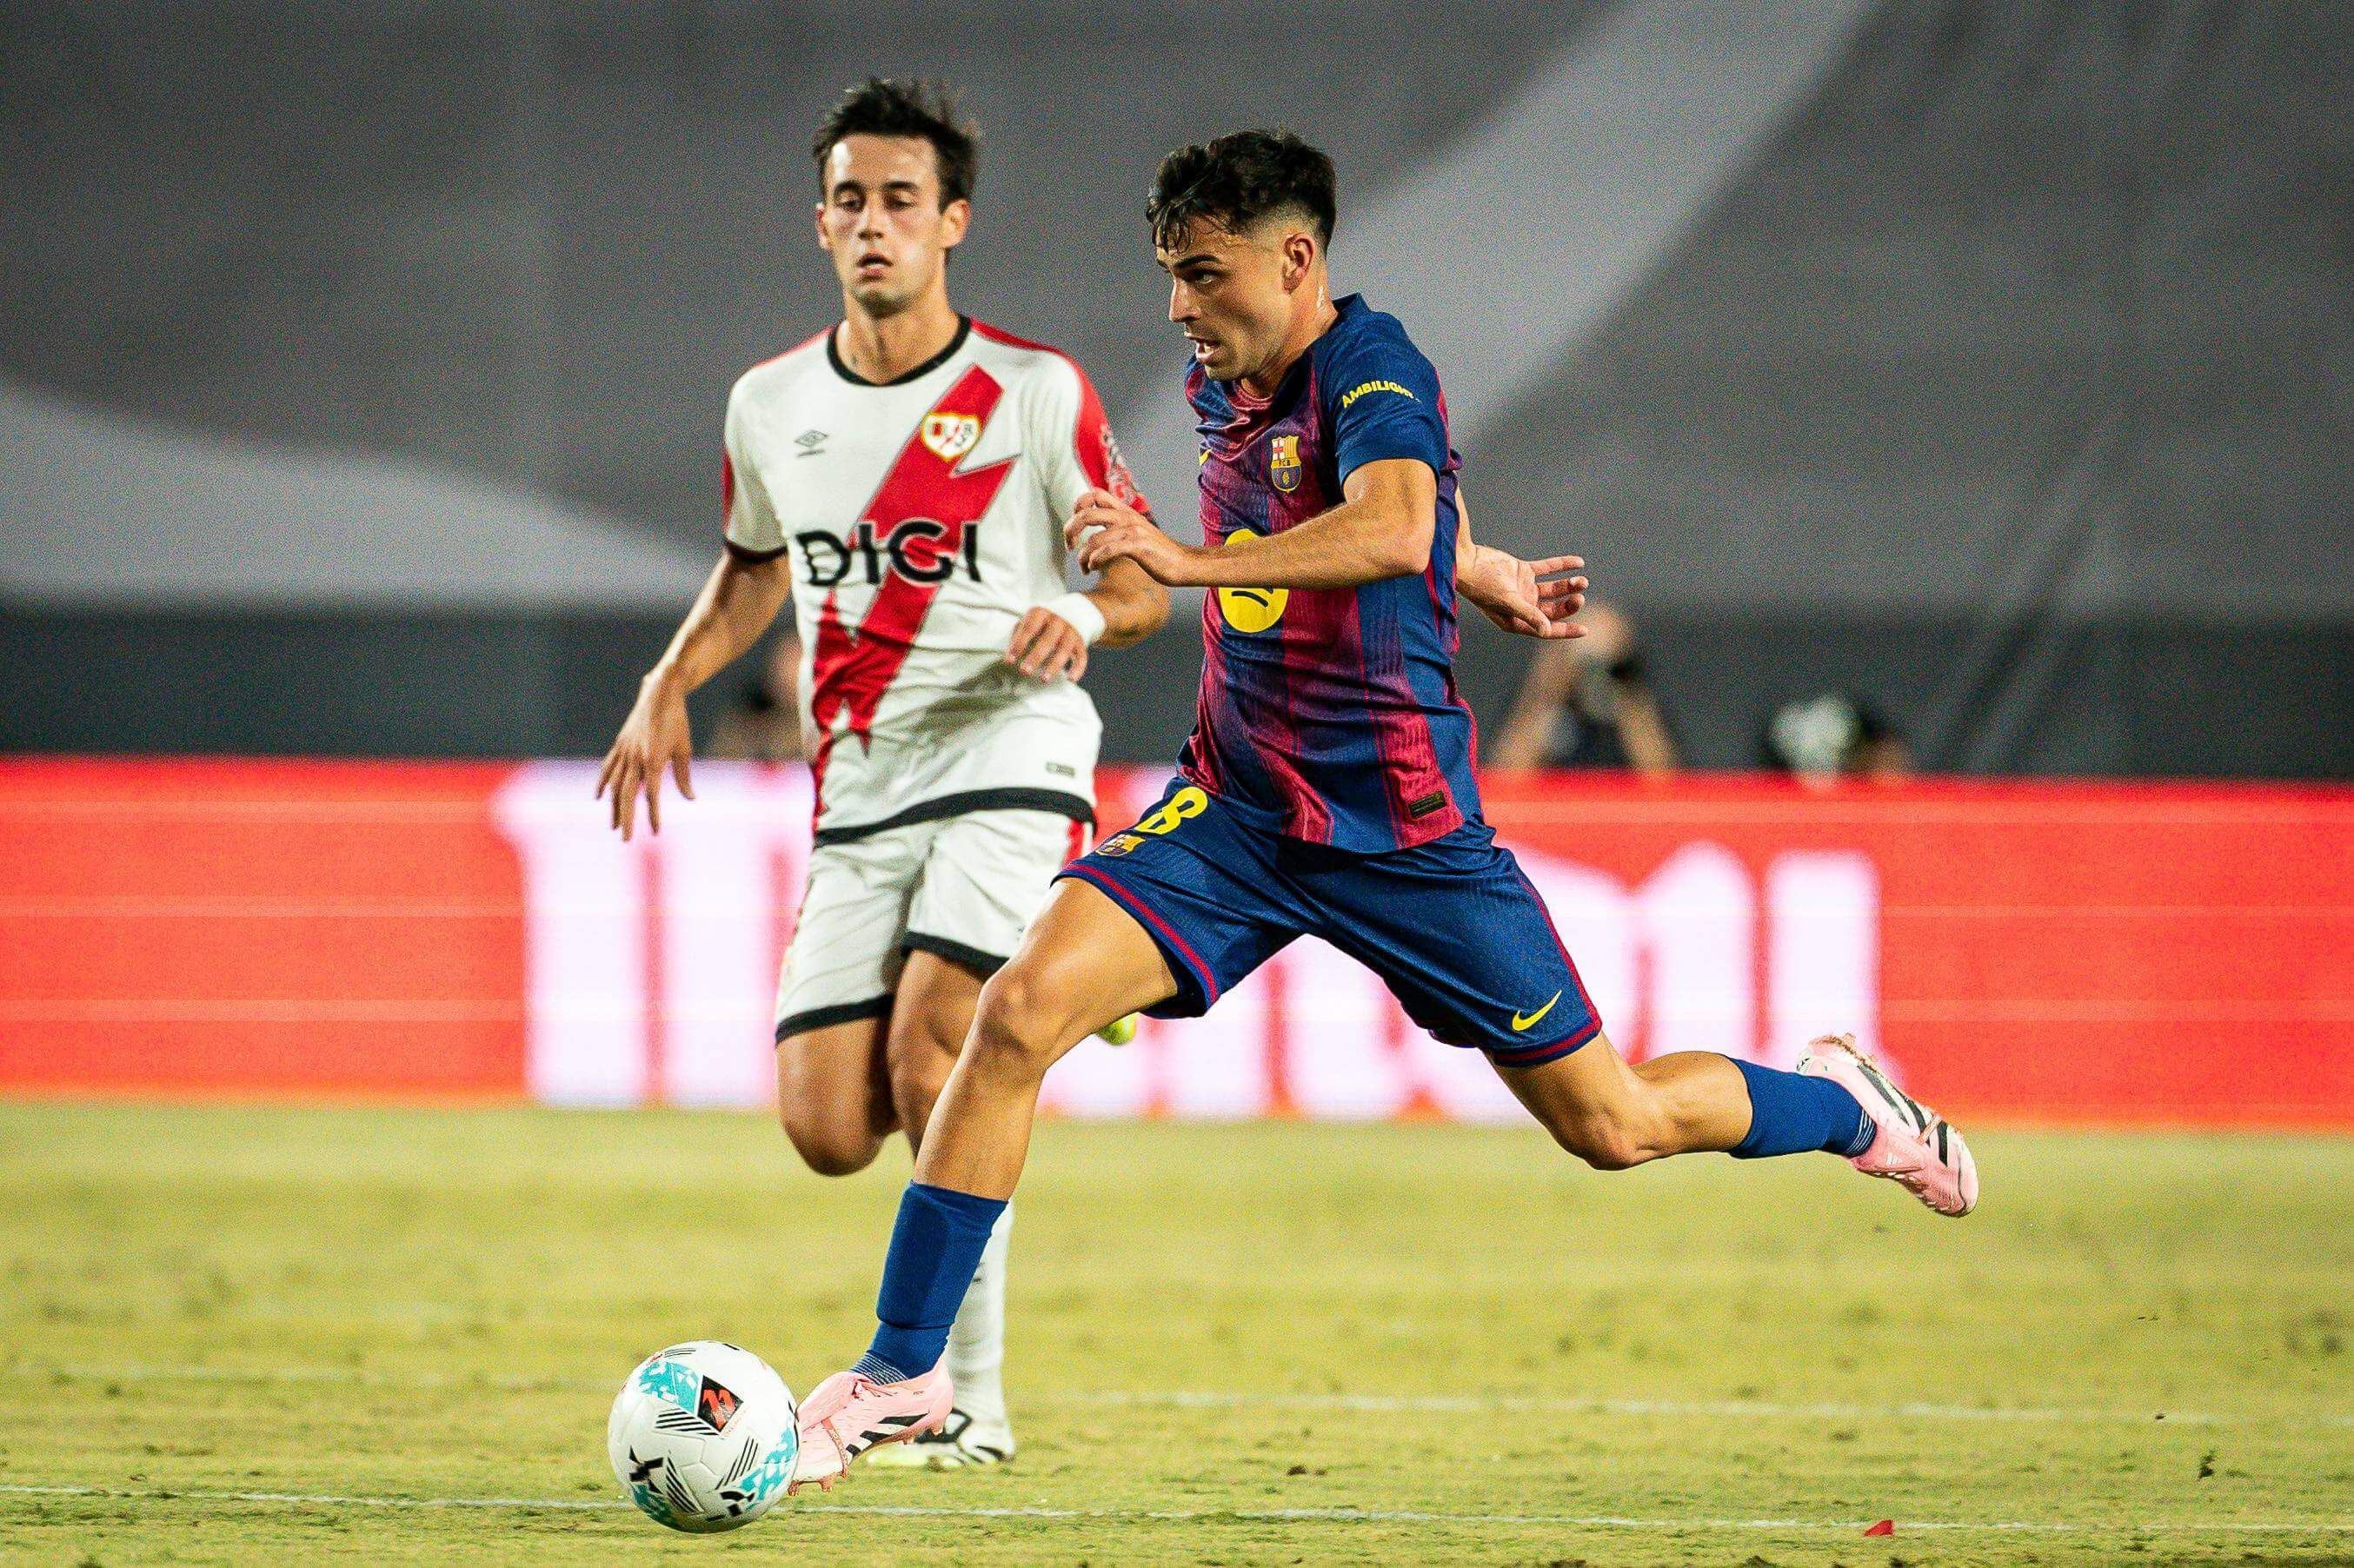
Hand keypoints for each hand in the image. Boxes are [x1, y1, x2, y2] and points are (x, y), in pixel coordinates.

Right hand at [595, 671, 695, 839]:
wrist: (661, 693)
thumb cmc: (677, 721)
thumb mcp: (684, 749)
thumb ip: (683, 776)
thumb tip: (690, 799)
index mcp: (653, 759)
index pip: (651, 795)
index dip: (653, 814)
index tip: (655, 832)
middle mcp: (634, 757)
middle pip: (626, 795)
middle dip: (626, 818)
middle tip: (625, 840)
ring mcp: (624, 751)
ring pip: (614, 784)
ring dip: (613, 807)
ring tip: (614, 826)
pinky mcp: (619, 745)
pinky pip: (608, 768)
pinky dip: (602, 784)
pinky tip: (598, 798)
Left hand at [1005, 605, 1088, 681]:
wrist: (1074, 610)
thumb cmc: (1042, 622)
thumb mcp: (1029, 621)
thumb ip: (1019, 636)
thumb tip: (1009, 658)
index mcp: (1041, 613)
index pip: (1029, 629)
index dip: (1019, 644)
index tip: (1009, 661)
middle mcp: (1058, 621)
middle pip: (1047, 640)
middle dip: (1035, 657)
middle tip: (1024, 672)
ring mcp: (1071, 631)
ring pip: (1064, 650)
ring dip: (1054, 665)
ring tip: (1043, 679)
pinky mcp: (1081, 643)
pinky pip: (1081, 657)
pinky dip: (1078, 669)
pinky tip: (1070, 679)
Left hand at [1067, 489, 1202, 584]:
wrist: (1183, 563)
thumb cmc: (1157, 553)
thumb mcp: (1135, 533)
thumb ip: (1117, 528)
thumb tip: (1095, 535)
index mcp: (1125, 511)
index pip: (1094, 494)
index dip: (1078, 505)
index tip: (1076, 526)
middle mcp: (1127, 517)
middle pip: (1086, 514)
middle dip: (1070, 530)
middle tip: (1069, 547)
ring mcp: (1133, 531)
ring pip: (1094, 539)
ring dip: (1083, 556)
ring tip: (1085, 568)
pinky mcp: (1138, 546)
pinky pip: (1108, 551)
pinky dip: (1096, 560)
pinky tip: (1095, 568)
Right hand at [1458, 542, 1586, 638]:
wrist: (1468, 562)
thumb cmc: (1482, 587)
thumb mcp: (1508, 602)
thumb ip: (1529, 615)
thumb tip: (1547, 631)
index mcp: (1516, 621)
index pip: (1545, 629)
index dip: (1565, 630)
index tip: (1584, 630)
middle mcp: (1522, 606)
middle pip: (1552, 609)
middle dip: (1568, 604)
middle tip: (1580, 596)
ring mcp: (1523, 588)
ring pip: (1552, 589)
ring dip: (1567, 585)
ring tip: (1582, 581)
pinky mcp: (1523, 570)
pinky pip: (1547, 568)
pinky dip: (1562, 566)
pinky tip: (1578, 563)